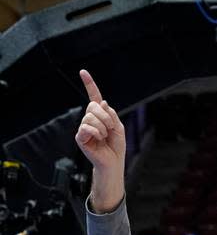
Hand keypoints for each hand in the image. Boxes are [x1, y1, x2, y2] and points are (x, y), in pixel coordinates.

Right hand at [75, 70, 126, 210]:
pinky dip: (96, 132)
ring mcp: (83, 127)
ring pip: (91, 117)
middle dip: (106, 117)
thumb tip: (102, 102)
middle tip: (111, 129)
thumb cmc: (116, 146)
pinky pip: (86, 127)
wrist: (113, 162)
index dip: (89, 84)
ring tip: (105, 136)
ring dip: (103, 127)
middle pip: (93, 106)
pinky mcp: (80, 136)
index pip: (93, 97)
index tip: (83, 72)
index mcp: (100, 115)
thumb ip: (111, 114)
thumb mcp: (118, 127)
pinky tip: (99, 139)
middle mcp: (90, 119)